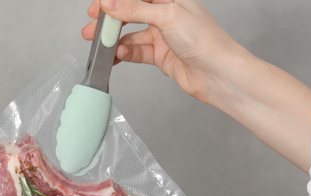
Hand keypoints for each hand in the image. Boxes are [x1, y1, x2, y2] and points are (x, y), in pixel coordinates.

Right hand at [82, 0, 310, 172]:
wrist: (219, 74)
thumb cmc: (205, 41)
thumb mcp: (166, 16)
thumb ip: (134, 9)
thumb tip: (109, 2)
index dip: (115, 0)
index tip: (98, 6)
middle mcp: (167, 15)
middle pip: (131, 12)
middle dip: (110, 20)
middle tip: (92, 26)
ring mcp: (164, 36)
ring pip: (131, 34)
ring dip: (115, 40)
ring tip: (99, 45)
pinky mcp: (161, 55)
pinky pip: (136, 52)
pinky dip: (124, 54)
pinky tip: (115, 56)